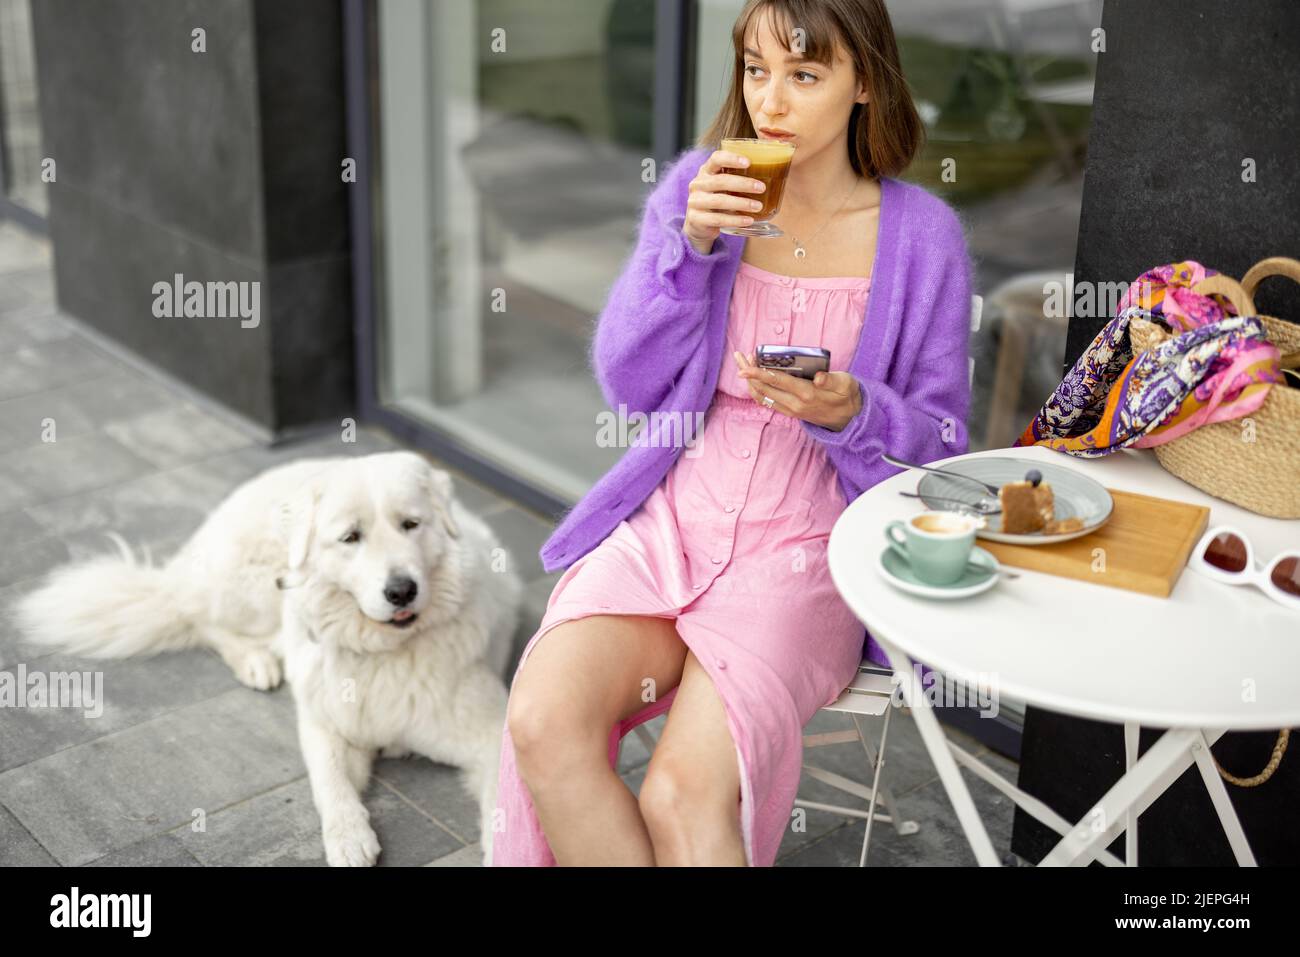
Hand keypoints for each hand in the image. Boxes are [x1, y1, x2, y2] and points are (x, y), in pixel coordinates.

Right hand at [682, 149, 768, 254]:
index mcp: (706, 171)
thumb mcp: (724, 186)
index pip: (716, 158)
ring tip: (758, 206)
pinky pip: (717, 219)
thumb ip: (738, 178)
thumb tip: (773, 172)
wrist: (699, 224)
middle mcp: (698, 184)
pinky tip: (748, 220)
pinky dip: (735, 220)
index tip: (749, 162)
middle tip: (762, 188)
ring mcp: (695, 202)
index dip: (731, 158)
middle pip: (720, 181)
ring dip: (741, 203)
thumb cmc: (718, 199)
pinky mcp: (696, 219)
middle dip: (743, 184)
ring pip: (719, 201)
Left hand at [734, 351, 862, 431]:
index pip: (777, 381)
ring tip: (744, 363)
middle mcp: (794, 404)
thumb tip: (819, 377)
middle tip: (740, 356)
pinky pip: (766, 401)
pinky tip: (754, 378)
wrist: (849, 420)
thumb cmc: (847, 396)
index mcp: (807, 393)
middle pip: (763, 388)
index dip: (758, 373)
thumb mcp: (846, 384)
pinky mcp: (789, 412)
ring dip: (750, 381)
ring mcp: (790, 410)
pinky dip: (757, 389)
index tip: (744, 367)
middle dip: (748, 372)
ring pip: (761, 396)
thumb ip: (831, 380)